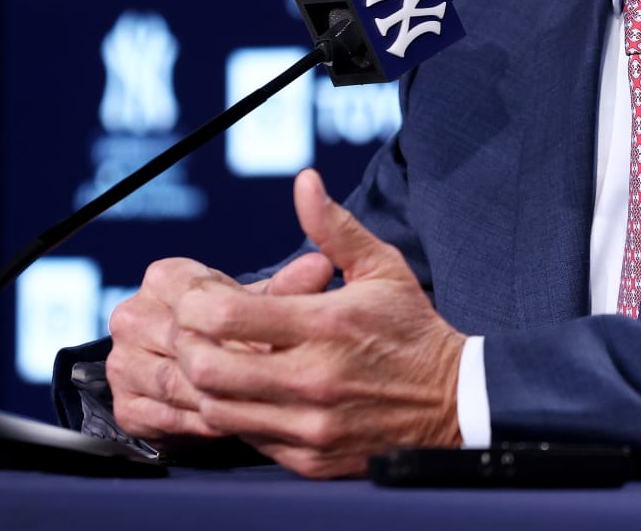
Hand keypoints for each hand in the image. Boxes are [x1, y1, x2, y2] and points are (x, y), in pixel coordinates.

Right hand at [107, 251, 335, 449]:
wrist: (208, 373)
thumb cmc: (238, 328)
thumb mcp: (263, 303)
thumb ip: (287, 287)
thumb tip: (320, 268)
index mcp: (163, 279)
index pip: (196, 295)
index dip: (236, 320)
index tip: (274, 340)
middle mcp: (132, 317)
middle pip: (182, 341)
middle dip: (230, 361)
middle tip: (274, 377)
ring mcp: (122, 362)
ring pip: (173, 381)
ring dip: (217, 395)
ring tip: (258, 401)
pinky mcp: (126, 405)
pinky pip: (163, 416)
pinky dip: (199, 423)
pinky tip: (232, 424)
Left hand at [171, 168, 465, 477]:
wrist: (454, 402)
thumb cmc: (412, 329)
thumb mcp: (380, 267)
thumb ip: (334, 226)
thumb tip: (304, 181)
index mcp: (326, 324)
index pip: (227, 316)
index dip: (195, 302)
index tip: (198, 294)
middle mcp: (313, 378)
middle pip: (208, 368)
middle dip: (186, 345)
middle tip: (193, 330)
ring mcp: (309, 424)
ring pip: (217, 410)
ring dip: (203, 384)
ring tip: (216, 359)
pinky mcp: (309, 459)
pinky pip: (246, 438)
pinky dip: (233, 414)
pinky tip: (244, 392)